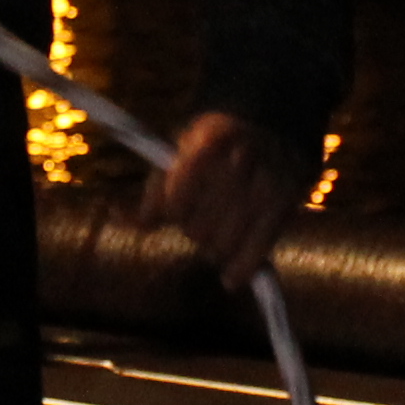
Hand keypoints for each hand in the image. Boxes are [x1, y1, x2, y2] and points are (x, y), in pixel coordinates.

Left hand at [156, 110, 303, 288]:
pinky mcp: (286, 207)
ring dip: (213, 250)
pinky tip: (229, 279)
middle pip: (198, 228)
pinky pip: (256, 253)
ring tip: (217, 238)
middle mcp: (240, 161)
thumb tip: (118, 216)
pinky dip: (240, 271)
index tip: (177, 208)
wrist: (275, 125)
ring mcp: (266, 186)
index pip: (176, 201)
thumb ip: (155, 186)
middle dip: (194, 230)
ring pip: (222, 246)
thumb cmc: (217, 143)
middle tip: (202, 221)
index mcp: (209, 141)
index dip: (173, 210)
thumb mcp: (181, 148)